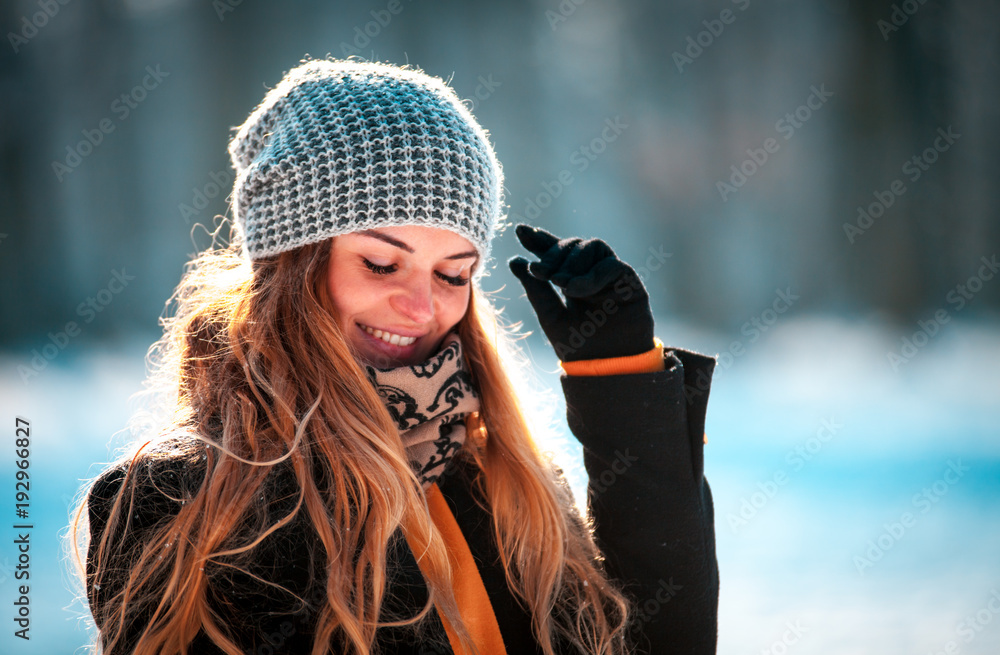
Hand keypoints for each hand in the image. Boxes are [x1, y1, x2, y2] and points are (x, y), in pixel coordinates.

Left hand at [508, 224, 654, 361]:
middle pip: (573, 246)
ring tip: (558, 283)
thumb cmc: (578, 347)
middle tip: (538, 270)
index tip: (519, 232)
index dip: (540, 240)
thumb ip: (535, 288)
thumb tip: (514, 260)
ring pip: (592, 247)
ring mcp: (611, 276)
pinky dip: (590, 275)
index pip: (557, 252)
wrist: (605, 368)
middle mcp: (592, 274)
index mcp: (572, 280)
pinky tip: (575, 290)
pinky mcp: (629, 283)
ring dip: (571, 262)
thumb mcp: (549, 315)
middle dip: (552, 253)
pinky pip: (611, 265)